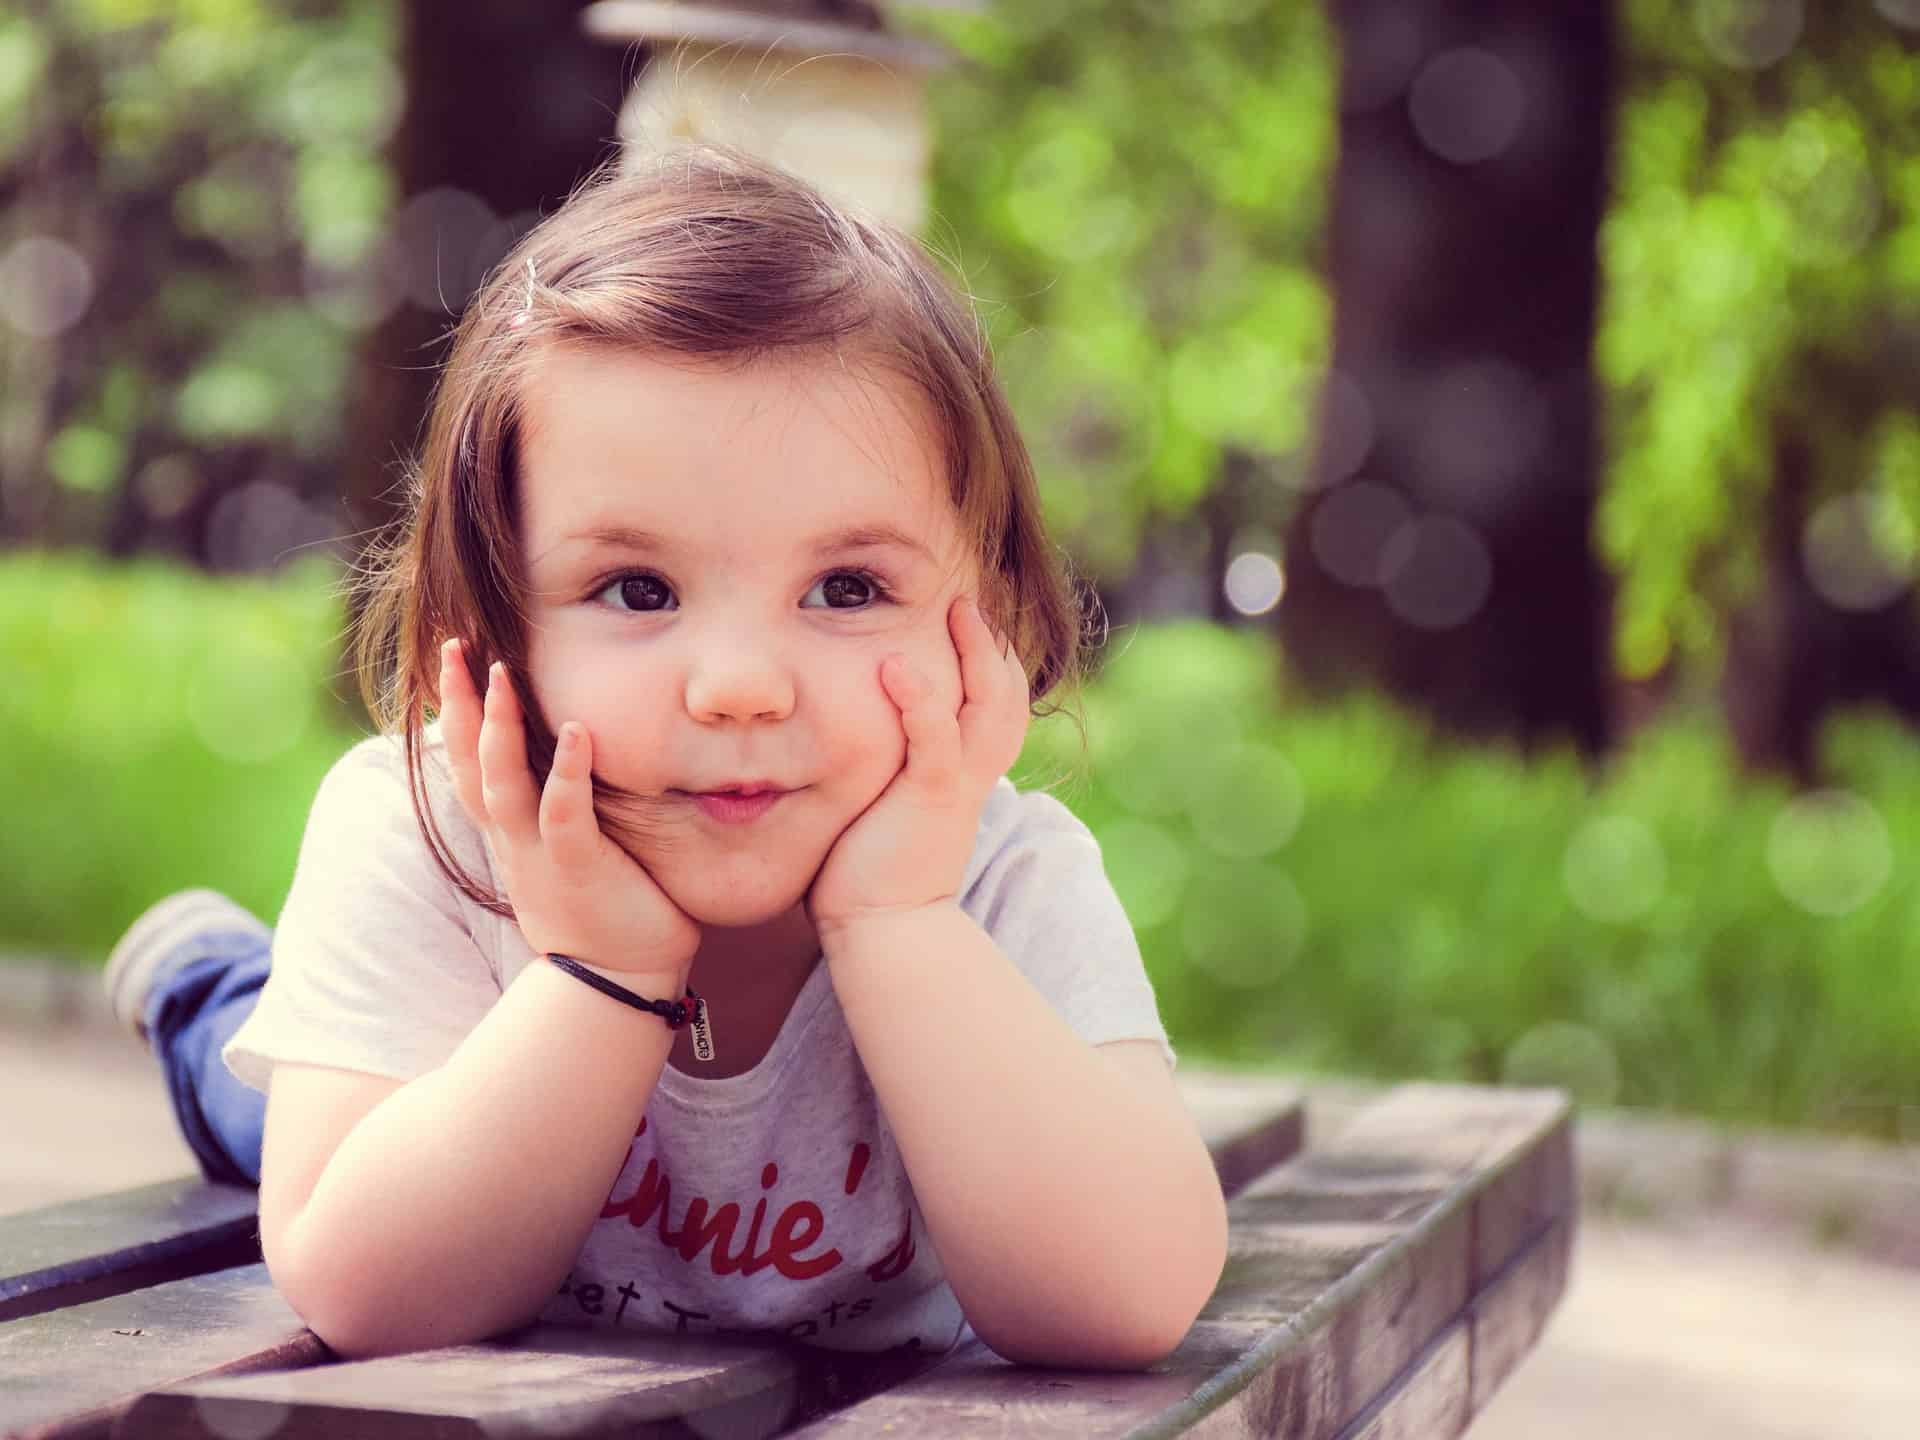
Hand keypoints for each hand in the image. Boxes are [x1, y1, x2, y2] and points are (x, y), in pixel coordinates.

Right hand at [438, 639, 701, 980]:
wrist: (621, 981)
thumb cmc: (605, 909)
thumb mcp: (569, 851)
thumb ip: (558, 808)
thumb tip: (571, 756)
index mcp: (510, 833)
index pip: (469, 764)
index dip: (454, 714)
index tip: (451, 661)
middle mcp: (513, 840)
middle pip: (469, 765)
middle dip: (457, 705)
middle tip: (453, 646)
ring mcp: (540, 855)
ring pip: (504, 785)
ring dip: (499, 729)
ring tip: (500, 673)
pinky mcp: (578, 869)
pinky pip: (566, 815)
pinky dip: (568, 774)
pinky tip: (579, 731)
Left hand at [805, 595, 1030, 941]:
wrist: (883, 932)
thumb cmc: (870, 873)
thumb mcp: (889, 808)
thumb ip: (888, 769)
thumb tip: (856, 737)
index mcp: (966, 777)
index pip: (997, 708)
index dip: (993, 665)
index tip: (973, 625)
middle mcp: (972, 776)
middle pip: (1009, 698)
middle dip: (994, 646)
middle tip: (970, 602)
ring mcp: (956, 786)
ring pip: (989, 707)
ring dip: (975, 655)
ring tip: (958, 609)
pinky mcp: (930, 800)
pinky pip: (935, 741)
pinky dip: (921, 702)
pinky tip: (898, 666)